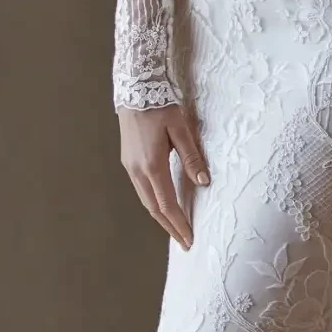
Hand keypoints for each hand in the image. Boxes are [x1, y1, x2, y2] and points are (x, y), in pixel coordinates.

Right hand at [117, 102, 209, 246]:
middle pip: (153, 208)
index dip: (179, 224)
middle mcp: (137, 170)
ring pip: (145, 200)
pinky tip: (163, 205)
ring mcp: (130, 167)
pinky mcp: (128, 161)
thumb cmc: (160, 106)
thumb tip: (202, 181)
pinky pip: (141, 190)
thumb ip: (192, 157)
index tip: (189, 240)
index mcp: (152, 165)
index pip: (167, 204)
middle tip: (185, 242)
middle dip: (170, 227)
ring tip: (176, 228)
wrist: (134, 89)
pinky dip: (153, 203)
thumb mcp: (181, 129)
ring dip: (160, 217)